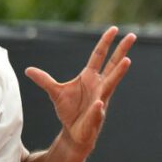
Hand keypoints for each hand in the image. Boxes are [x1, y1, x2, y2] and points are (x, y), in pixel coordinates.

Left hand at [25, 26, 135, 151]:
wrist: (73, 133)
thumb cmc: (69, 110)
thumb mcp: (54, 92)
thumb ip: (44, 80)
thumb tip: (28, 70)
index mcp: (90, 77)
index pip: (99, 56)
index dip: (105, 42)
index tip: (114, 29)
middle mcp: (99, 86)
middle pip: (113, 65)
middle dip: (121, 50)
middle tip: (132, 36)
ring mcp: (100, 100)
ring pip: (111, 84)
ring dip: (119, 73)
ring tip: (127, 61)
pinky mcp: (95, 117)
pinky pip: (98, 111)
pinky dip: (98, 108)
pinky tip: (99, 104)